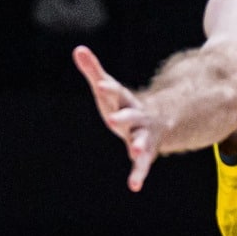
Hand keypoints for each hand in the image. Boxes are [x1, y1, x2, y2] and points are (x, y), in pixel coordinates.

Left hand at [73, 46, 159, 190]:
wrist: (157, 120)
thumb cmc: (124, 104)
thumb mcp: (108, 88)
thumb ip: (93, 70)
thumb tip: (78, 49)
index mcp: (124, 101)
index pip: (115, 92)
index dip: (108, 88)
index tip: (99, 83)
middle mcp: (136, 117)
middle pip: (130, 116)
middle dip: (123, 117)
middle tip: (112, 120)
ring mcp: (143, 135)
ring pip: (143, 140)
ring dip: (139, 146)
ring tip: (135, 151)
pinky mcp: (145, 152)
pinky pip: (143, 165)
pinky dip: (138, 174)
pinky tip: (134, 186)